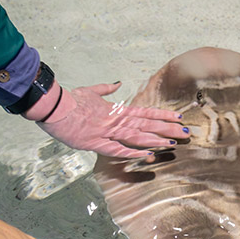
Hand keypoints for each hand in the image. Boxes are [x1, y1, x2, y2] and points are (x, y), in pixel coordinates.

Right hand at [37, 82, 189, 159]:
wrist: (53, 106)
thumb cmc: (71, 100)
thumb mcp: (91, 91)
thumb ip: (106, 89)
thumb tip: (118, 83)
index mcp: (115, 110)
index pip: (145, 113)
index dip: (163, 115)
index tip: (178, 118)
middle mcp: (115, 121)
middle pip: (146, 125)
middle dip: (167, 129)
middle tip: (186, 133)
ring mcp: (107, 132)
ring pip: (136, 137)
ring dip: (156, 140)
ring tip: (174, 144)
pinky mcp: (96, 143)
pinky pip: (118, 150)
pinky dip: (133, 152)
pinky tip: (148, 155)